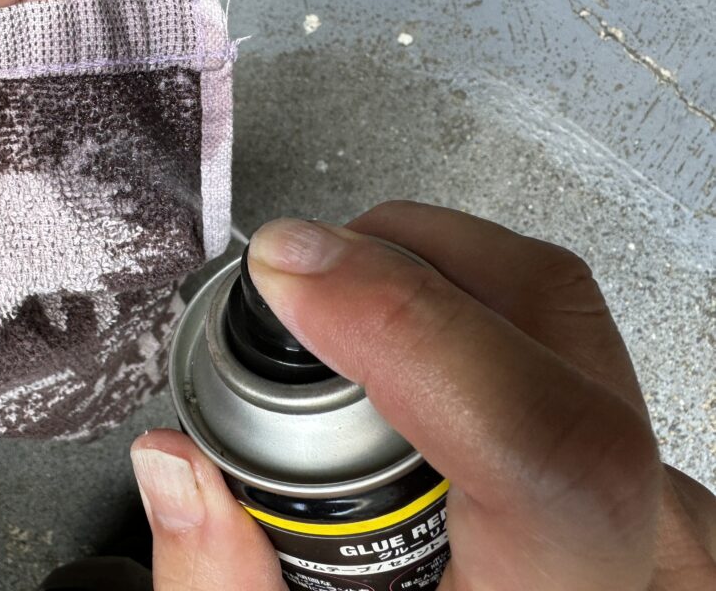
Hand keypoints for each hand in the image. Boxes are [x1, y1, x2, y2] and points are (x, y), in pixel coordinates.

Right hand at [131, 202, 715, 589]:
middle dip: (398, 263)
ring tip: (333, 302)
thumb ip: (224, 589)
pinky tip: (395, 335)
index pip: (539, 447)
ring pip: (560, 304)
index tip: (290, 272)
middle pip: (553, 323)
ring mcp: (651, 492)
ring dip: (429, 266)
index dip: (408, 325)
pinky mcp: (635, 464)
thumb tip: (171, 463)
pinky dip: (462, 299)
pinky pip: (560, 330)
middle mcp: (637, 544)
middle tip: (291, 282)